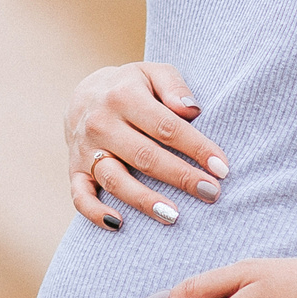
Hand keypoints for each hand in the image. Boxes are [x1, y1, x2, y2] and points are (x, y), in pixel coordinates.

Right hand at [65, 62, 227, 230]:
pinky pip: (80, 196)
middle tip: (211, 193)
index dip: (197, 148)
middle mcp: (101, 123)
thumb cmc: (130, 87)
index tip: (222, 168)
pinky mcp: (74, 170)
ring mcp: (86, 149)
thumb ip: (174, 86)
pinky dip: (94, 212)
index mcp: (123, 96)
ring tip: (173, 216)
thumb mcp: (152, 73)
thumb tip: (192, 109)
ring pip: (114, 179)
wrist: (84, 94)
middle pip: (144, 156)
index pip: (166, 127)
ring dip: (144, 200)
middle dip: (180, 177)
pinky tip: (118, 224)